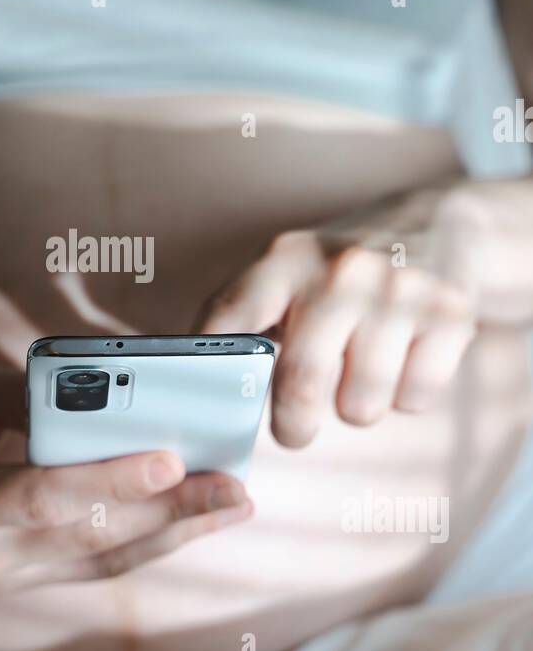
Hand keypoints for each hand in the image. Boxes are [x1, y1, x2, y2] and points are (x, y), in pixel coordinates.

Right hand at [0, 365, 252, 588]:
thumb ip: (25, 393)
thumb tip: (111, 390)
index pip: (43, 494)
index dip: (109, 480)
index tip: (172, 458)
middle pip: (92, 536)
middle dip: (172, 512)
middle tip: (237, 488)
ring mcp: (7, 577)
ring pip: (107, 561)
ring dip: (177, 533)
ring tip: (236, 503)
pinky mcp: (29, 580)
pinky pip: (100, 565)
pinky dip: (152, 540)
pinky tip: (198, 516)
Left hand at [196, 182, 486, 447]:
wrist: (439, 220)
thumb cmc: (341, 267)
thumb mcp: (287, 271)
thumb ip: (246, 322)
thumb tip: (200, 395)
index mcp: (284, 259)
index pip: (228, 327)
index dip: (212, 380)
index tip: (215, 413)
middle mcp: (339, 271)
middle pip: (299, 384)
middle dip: (292, 426)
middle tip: (293, 430)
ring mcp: (398, 292)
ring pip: (360, 406)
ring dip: (356, 408)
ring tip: (358, 376)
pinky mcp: (449, 315)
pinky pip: (413, 401)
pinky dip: (405, 396)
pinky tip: (404, 359)